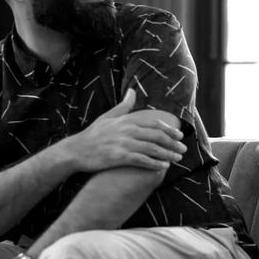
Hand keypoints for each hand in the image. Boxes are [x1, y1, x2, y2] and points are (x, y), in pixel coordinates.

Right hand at [68, 90, 186, 172]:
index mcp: (127, 121)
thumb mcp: (108, 117)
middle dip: (173, 143)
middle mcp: (127, 130)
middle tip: (183, 149)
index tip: (180, 136)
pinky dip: (154, 163)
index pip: (154, 124)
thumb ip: (123, 106)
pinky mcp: (119, 157)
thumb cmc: (93, 135)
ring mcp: (123, 143)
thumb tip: (133, 91)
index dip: (170, 130)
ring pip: (152, 148)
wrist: (75, 151)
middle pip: (157, 136)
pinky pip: (141, 160)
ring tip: (177, 159)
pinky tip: (163, 166)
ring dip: (167, 154)